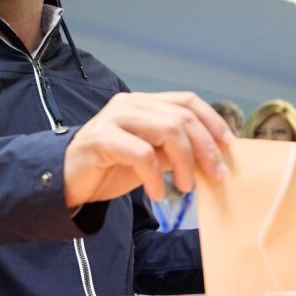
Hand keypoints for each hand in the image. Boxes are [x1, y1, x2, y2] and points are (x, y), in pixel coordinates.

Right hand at [63, 92, 233, 207]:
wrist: (66, 181)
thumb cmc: (110, 168)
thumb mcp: (150, 159)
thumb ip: (174, 151)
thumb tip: (210, 157)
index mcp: (143, 103)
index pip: (186, 101)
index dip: (212, 120)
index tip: (229, 145)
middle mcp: (129, 105)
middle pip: (181, 117)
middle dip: (204, 148)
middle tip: (215, 176)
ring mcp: (114, 119)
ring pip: (166, 130)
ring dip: (184, 162)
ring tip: (185, 187)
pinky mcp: (101, 139)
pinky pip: (141, 154)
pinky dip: (155, 176)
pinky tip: (157, 195)